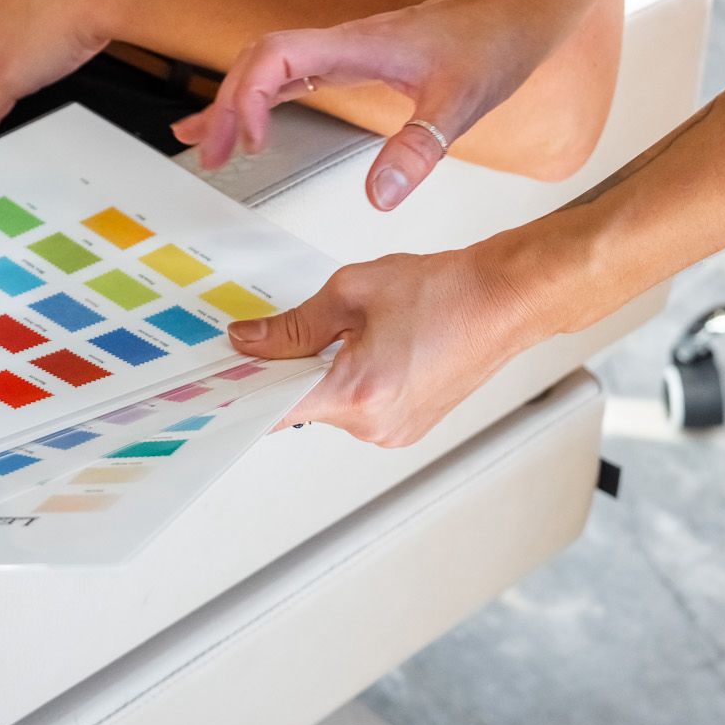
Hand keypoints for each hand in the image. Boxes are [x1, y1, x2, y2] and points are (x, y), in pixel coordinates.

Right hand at [174, 0, 548, 211]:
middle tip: (207, 157)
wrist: (518, 12)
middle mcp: (340, 43)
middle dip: (224, 106)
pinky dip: (261, 99)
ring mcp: (345, 50)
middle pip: (257, 61)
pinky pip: (292, 76)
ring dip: (234, 102)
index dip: (246, 95)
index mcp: (354, 45)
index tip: (246, 143)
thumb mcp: (461, 103)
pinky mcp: (355, 61)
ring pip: (268, 67)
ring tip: (202, 144)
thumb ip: (419, 147)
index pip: (274, 55)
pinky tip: (251, 127)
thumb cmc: (492, 45)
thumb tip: (378, 197)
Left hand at [233, 232, 552, 445]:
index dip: (244, 393)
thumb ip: (293, 324)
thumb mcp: (352, 291)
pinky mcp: (408, 428)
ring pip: (332, 405)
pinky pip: (360, 408)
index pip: (275, 410)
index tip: (222, 381)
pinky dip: (353, 379)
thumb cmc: (444, 291)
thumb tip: (251, 342)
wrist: (502, 300)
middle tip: (296, 327)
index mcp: (358, 393)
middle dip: (292, 367)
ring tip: (357, 328)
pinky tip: (374, 343)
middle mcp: (376, 426)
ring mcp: (394, 433)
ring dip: (326, 371)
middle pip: (302, 405)